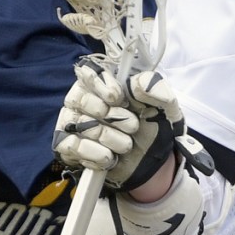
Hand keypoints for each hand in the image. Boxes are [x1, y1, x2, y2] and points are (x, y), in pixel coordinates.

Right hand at [53, 58, 184, 190]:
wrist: (153, 161)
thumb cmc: (153, 126)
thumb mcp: (165, 106)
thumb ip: (155, 89)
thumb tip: (137, 84)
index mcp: (103, 83)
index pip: (87, 73)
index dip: (102, 86)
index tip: (119, 98)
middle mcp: (83, 100)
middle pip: (82, 100)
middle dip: (112, 116)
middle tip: (133, 126)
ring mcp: (73, 123)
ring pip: (81, 125)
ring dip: (109, 137)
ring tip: (126, 144)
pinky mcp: (69, 147)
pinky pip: (71, 146)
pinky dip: (94, 153)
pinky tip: (110, 157)